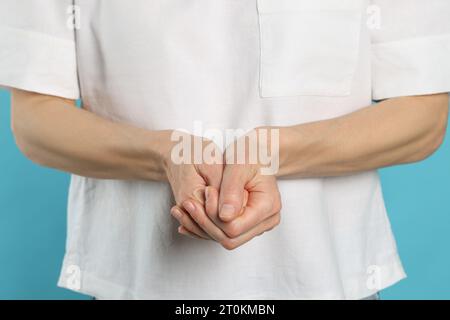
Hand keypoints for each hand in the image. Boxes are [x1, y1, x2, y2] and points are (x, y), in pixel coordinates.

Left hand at [174, 128, 281, 248]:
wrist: (257, 151)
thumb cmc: (249, 153)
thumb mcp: (239, 165)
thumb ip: (232, 191)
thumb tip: (225, 216)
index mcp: (268, 205)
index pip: (234, 227)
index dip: (213, 216)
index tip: (204, 193)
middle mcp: (266, 220)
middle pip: (231, 238)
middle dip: (205, 224)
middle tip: (187, 204)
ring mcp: (258, 225)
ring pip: (226, 239)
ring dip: (203, 227)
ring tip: (182, 210)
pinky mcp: (248, 224)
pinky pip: (225, 234)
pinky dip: (206, 226)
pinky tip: (188, 217)